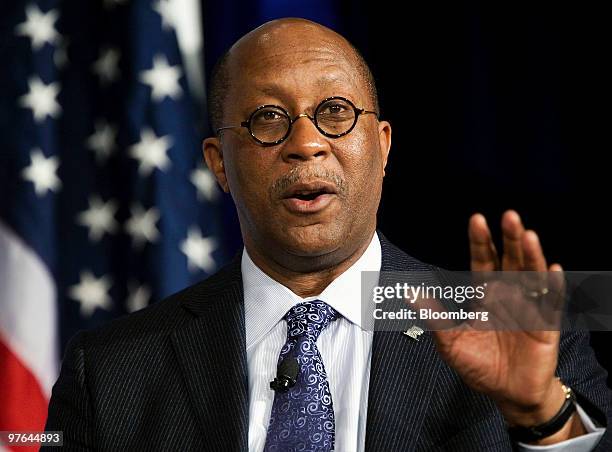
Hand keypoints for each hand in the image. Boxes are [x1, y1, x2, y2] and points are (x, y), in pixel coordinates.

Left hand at [429, 210, 583, 443]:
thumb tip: (409, 293)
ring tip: (529, 235)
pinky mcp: (546, 325)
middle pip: (510, 260)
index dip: (480, 241)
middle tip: (509, 216)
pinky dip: (552, 286)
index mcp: (485, 294)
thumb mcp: (450, 342)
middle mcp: (508, 294)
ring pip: (531, 275)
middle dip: (509, 238)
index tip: (476, 219)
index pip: (483, 261)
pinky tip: (551, 269)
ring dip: (531, 255)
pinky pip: (551, 302)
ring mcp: (529, 307)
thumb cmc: (479, 365)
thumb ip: (434, 317)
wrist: (507, 394)